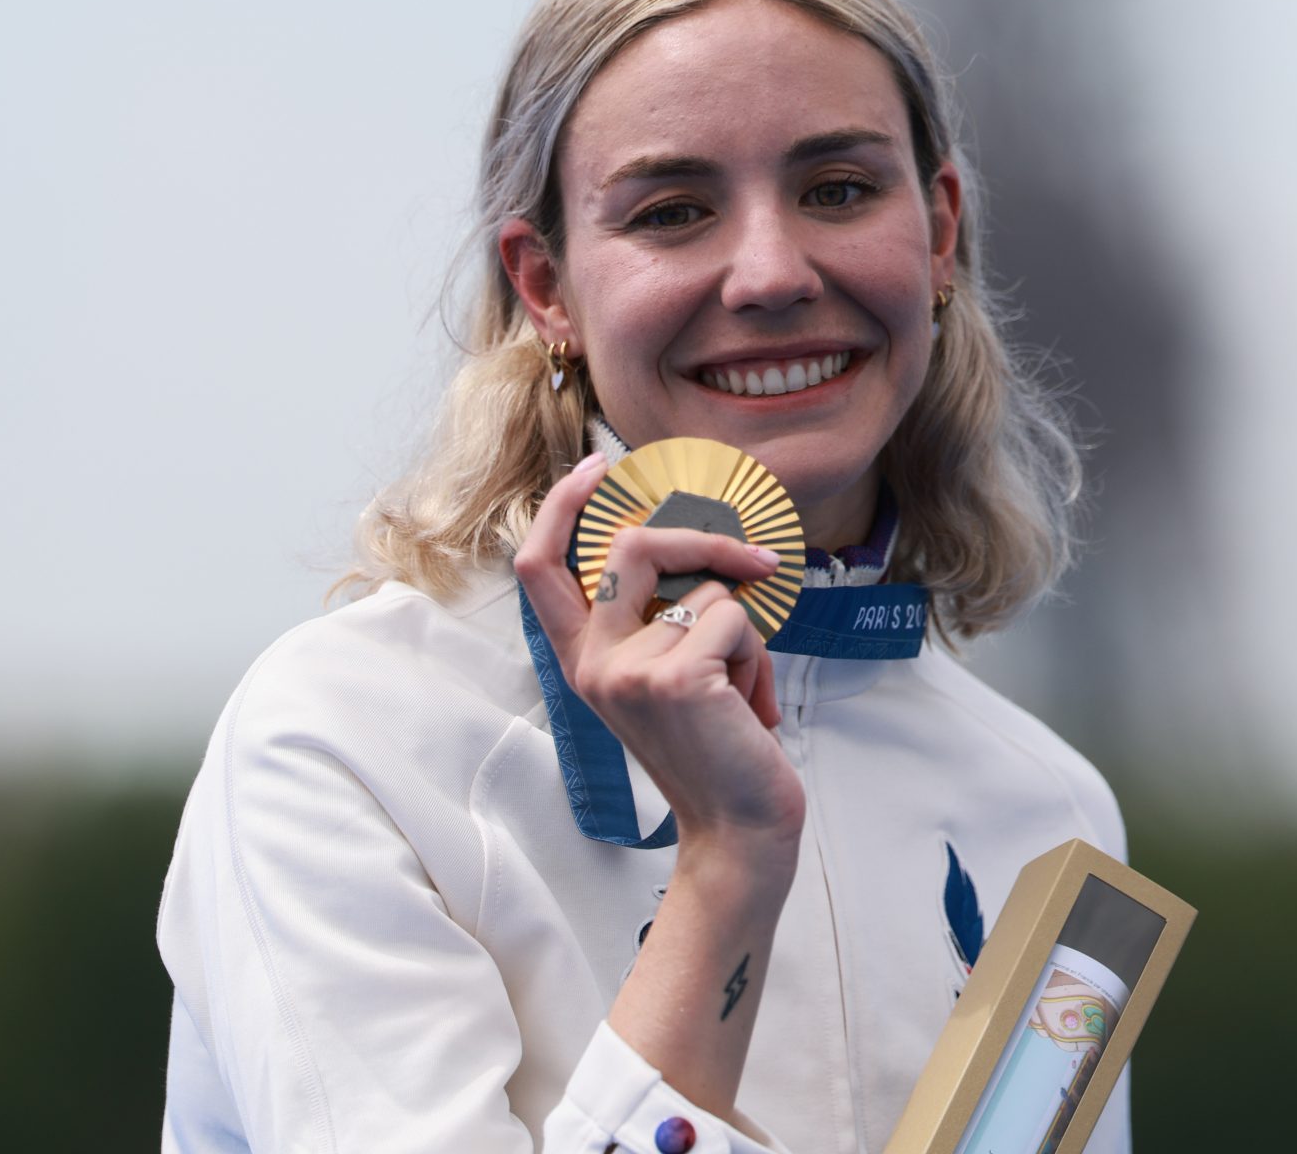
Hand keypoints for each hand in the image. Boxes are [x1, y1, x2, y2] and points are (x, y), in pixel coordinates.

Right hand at [515, 454, 805, 851]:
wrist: (739, 829)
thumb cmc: (717, 750)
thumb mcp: (668, 679)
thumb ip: (659, 620)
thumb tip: (695, 546)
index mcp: (583, 661)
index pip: (539, 567)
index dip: (561, 507)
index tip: (597, 468)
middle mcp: (592, 664)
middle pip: (630, 547)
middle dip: (701, 541)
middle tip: (753, 562)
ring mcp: (627, 671)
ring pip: (703, 591)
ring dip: (743, 633)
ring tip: (739, 691)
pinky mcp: (673, 679)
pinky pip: (733, 620)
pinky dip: (757, 657)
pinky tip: (747, 708)